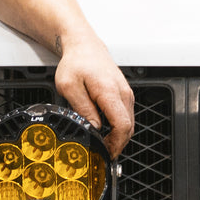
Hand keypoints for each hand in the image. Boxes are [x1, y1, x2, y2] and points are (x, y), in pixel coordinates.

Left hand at [53, 33, 134, 157]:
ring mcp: (126, 92)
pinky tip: (107, 132)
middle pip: (129, 127)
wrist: (84, 45)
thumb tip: (94, 128)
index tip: (105, 153)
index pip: (122, 125)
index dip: (115, 144)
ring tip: (103, 145)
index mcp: (109, 91)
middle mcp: (123, 92)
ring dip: (119, 137)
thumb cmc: (76, 62)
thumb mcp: (69, 87)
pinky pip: (126, 115)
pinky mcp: (124, 93)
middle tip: (102, 154)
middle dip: (117, 144)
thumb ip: (82, 109)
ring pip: (129, 123)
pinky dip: (119, 127)